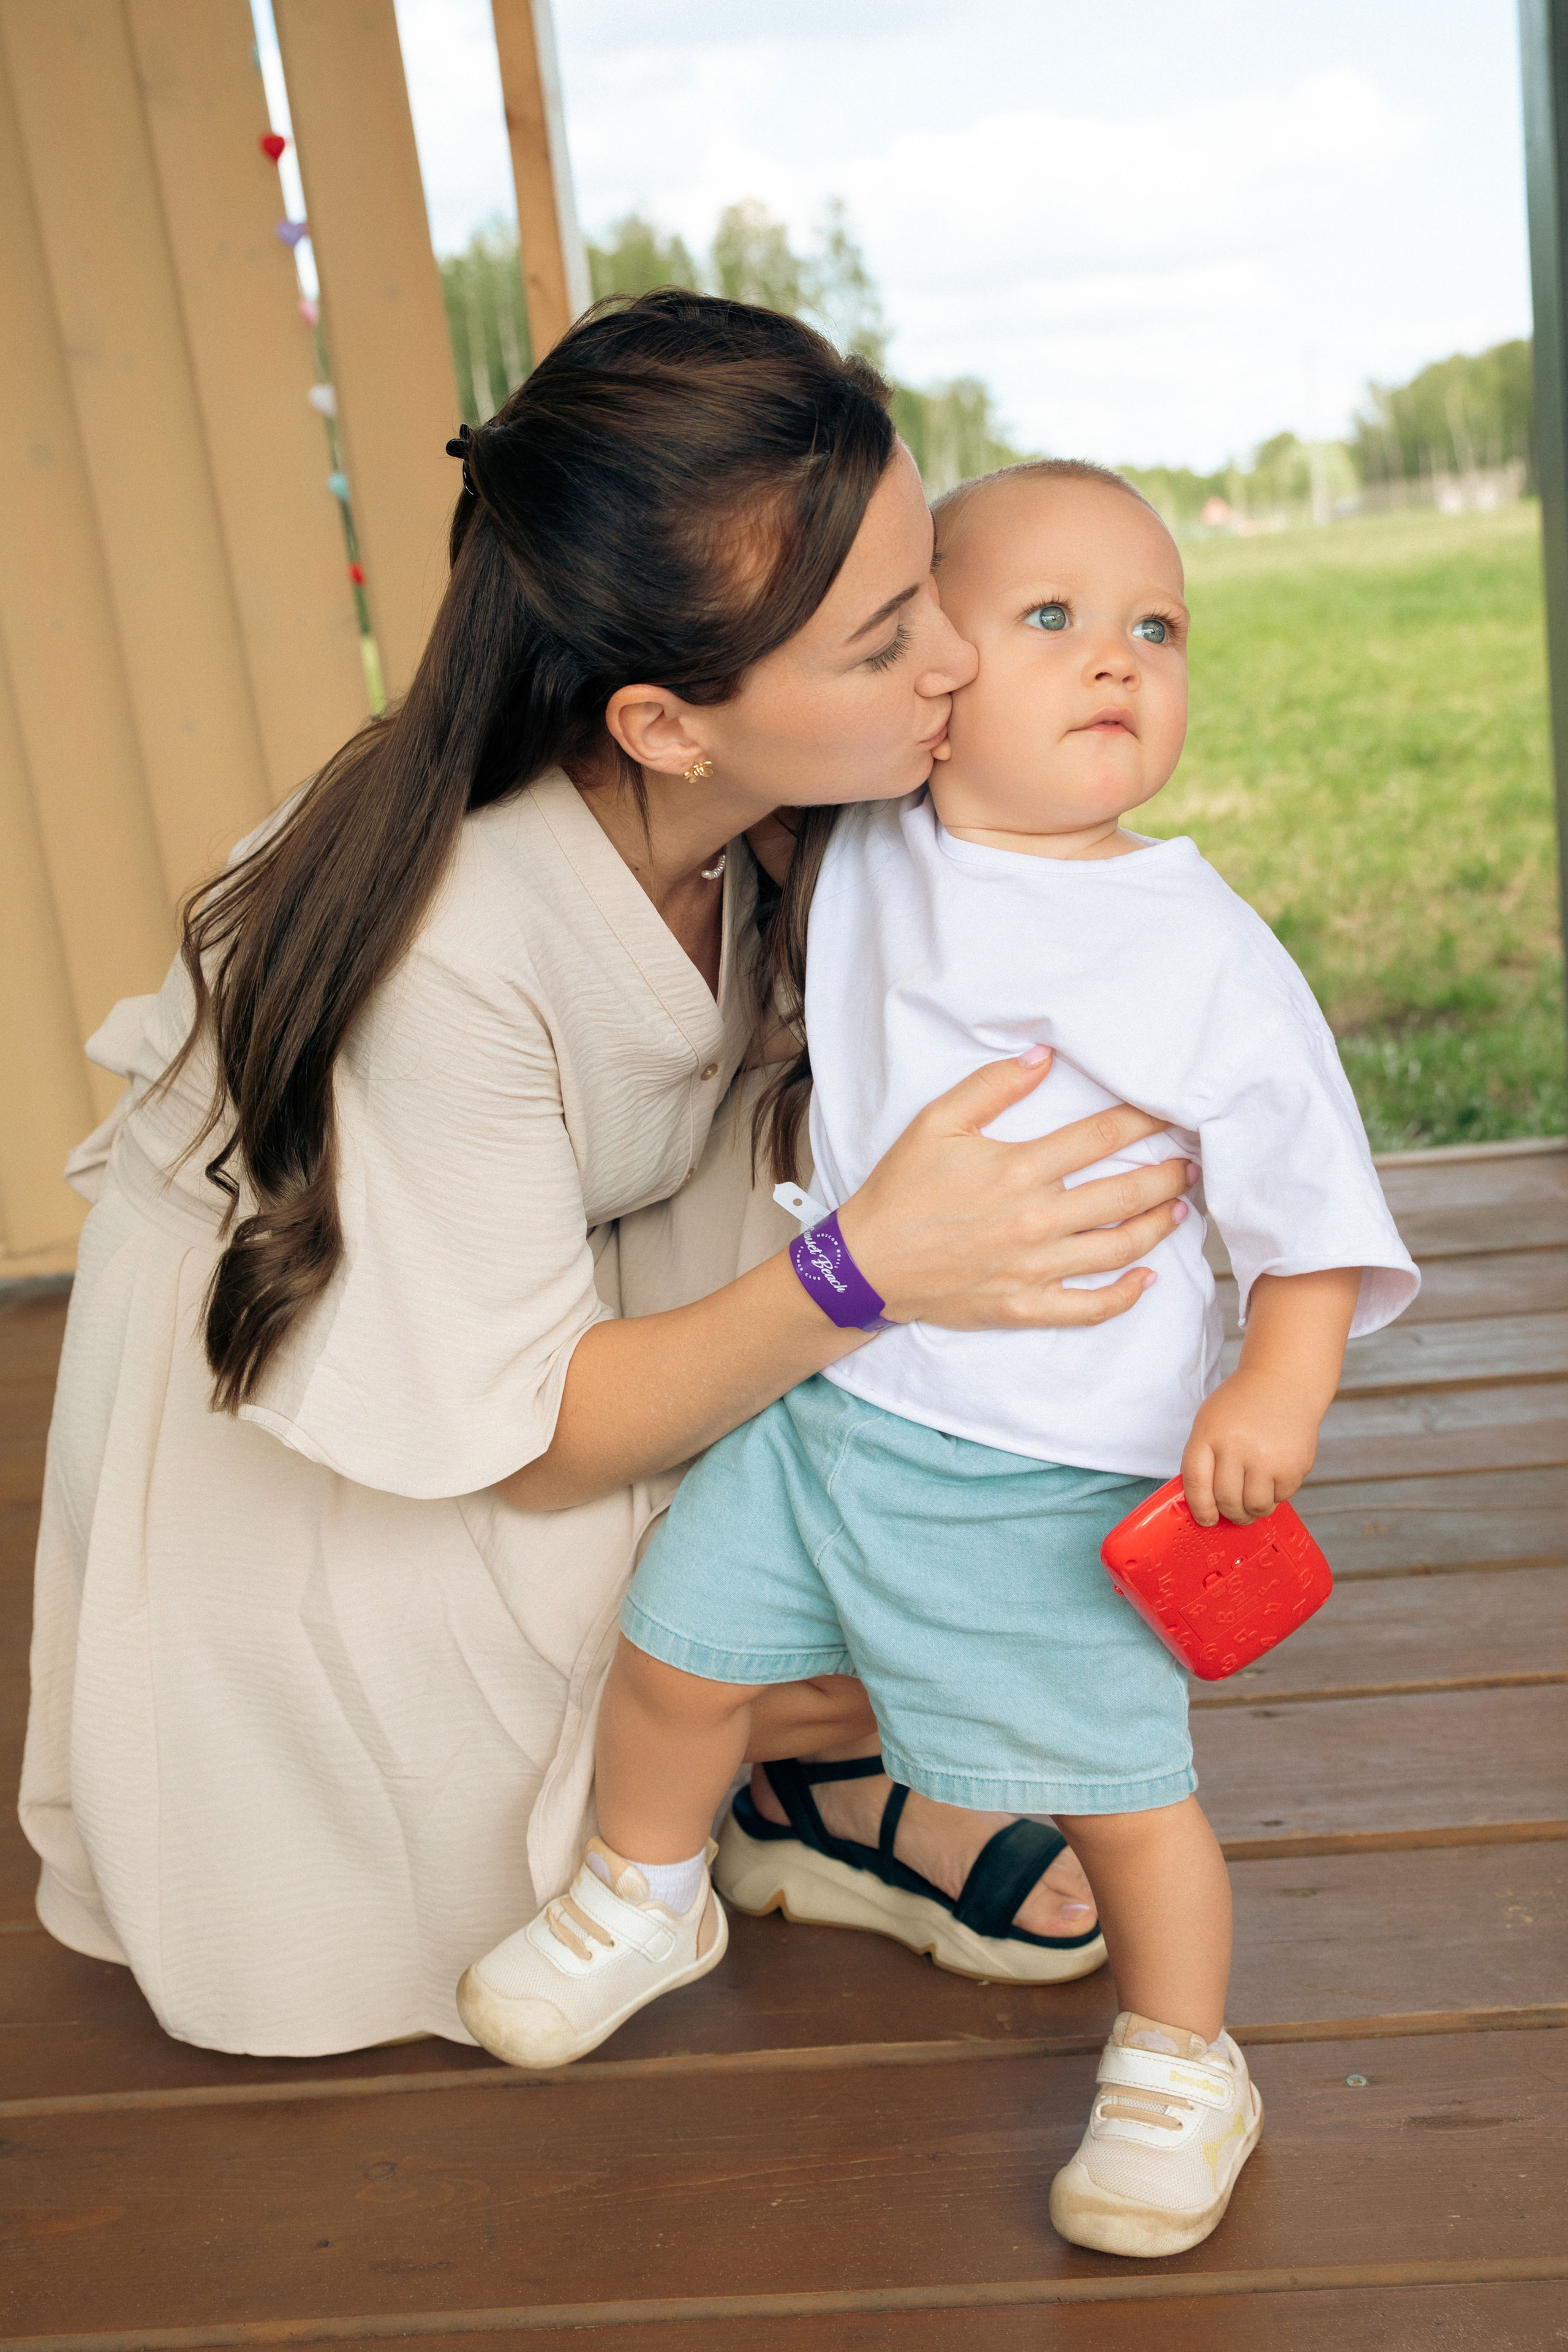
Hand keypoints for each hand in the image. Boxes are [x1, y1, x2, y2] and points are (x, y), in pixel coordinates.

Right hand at [838, 1048, 1195, 1331]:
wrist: (867, 1263)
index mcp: (1018, 1169)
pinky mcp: (1026, 1306)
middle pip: (1125, 1194)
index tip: (1170, 1112)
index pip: (1101, 1138)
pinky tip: (1147, 1279)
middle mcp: (1036, 1220)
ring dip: (1158, 1227)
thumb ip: (992, 1087)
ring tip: (1179, 1209)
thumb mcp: (936, 1123)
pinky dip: (1126, 1296)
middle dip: (1168, 1175)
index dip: (1144, 1121)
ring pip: (1118, 1248)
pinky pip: (1090, 1308)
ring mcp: (1035, 1268)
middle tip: (1191, 1163)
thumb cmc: (901, 1190)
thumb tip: (1043, 1055)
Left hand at [1181, 1367, 1320, 1526]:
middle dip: (1229, 1513)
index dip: (1200, 1508)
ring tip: (1252, 1502)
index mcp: (1209, 1435)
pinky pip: (1281, 1498)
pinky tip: (1273, 1480)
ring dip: (1252, 1511)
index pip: (1196, 1484)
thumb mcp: (1210, 1421)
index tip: (1206, 1519)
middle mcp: (1237, 1447)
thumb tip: (1204, 1502)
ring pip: (1255, 1506)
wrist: (1284, 1382)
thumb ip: (1202, 1458)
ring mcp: (1268, 1457)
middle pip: (1227, 1500)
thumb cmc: (1241, 1405)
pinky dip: (1276, 1496)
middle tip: (1232, 1513)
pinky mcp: (1294, 1465)